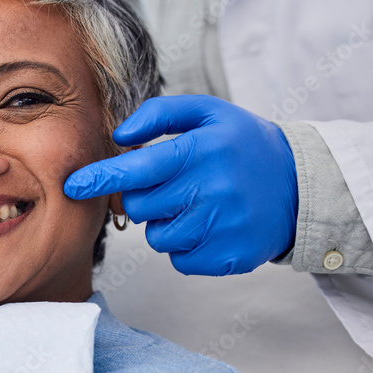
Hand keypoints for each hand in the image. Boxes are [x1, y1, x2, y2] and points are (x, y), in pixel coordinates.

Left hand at [64, 95, 297, 275]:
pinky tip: (209, 226)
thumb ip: (159, 114)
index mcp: (202, 150)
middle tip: (173, 185)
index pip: (137, 168)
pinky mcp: (228, 257)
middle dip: (145, 197)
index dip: (100, 178)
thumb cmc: (242, 145)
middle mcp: (212, 190)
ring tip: (197, 204)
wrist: (300, 186)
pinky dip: (185, 246)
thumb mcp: (207, 112)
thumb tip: (120, 136)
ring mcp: (221, 227)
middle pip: (140, 206)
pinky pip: (179, 259)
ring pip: (157, 236)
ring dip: (166, 223)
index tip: (73, 185)